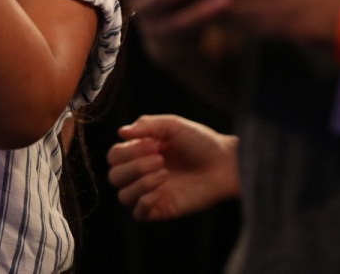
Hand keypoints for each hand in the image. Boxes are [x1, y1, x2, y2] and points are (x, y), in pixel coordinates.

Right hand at [107, 114, 238, 220]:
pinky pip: (138, 214)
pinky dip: (144, 201)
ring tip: (164, 173)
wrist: (225, 163)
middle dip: (134, 166)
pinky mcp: (162, 209)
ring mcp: (150, 192)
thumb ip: (146, 124)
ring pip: (123, 197)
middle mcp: (141, 173)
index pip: (114, 156)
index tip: (153, 144)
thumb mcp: (172, 125)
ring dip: (140, 183)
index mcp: (139, 153)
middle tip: (160, 159)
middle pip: (114, 177)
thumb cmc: (200, 141)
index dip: (128, 151)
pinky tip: (161, 189)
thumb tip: (121, 132)